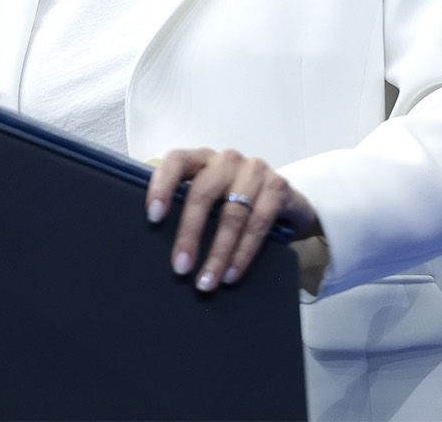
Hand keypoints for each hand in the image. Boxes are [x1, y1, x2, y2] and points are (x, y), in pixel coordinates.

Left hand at [146, 148, 321, 291]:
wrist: (288, 205)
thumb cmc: (238, 204)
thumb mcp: (211, 201)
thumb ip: (189, 209)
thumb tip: (159, 246)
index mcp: (202, 159)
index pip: (176, 161)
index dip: (162, 186)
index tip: (153, 216)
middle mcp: (227, 160)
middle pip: (202, 193)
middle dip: (189, 234)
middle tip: (180, 267)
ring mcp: (254, 170)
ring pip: (231, 214)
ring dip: (218, 253)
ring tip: (206, 281)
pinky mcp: (278, 187)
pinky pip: (258, 224)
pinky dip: (243, 253)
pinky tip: (232, 274)